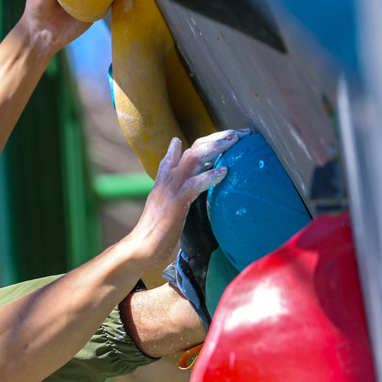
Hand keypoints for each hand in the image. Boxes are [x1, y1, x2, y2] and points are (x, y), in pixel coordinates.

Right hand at [126, 130, 247, 271]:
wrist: (141, 247)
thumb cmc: (157, 230)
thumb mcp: (167, 202)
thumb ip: (177, 188)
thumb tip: (188, 180)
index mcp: (167, 178)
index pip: (186, 151)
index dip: (208, 140)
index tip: (229, 136)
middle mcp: (169, 178)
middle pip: (194, 148)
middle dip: (217, 137)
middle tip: (239, 133)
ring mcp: (171, 189)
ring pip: (193, 158)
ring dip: (215, 147)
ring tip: (234, 141)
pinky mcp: (175, 203)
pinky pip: (194, 184)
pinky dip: (209, 176)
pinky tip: (224, 172)